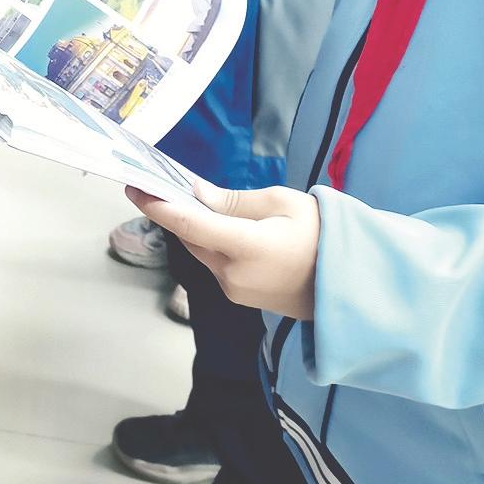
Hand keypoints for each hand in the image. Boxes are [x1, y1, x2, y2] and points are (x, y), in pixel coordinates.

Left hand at [128, 179, 318, 319]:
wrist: (349, 283)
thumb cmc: (321, 235)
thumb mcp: (281, 203)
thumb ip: (233, 202)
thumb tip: (196, 194)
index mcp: (246, 248)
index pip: (188, 225)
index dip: (157, 206)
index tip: (134, 187)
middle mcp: (233, 275)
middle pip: (192, 238)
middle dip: (177, 213)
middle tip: (165, 185)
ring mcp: (235, 291)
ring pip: (202, 252)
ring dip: (197, 229)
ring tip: (200, 203)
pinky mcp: (240, 298)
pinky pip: (216, 264)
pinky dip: (212, 244)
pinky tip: (222, 228)